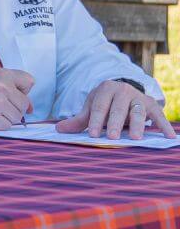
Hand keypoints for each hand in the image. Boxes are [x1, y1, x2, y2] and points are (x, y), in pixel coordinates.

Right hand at [0, 69, 33, 129]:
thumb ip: (16, 86)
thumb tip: (31, 109)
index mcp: (2, 75)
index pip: (29, 81)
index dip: (21, 89)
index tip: (10, 92)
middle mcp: (1, 88)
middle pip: (25, 104)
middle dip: (14, 106)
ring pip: (18, 117)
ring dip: (8, 117)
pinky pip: (8, 126)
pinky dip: (1, 125)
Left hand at [55, 80, 174, 140]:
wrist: (124, 90)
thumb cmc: (105, 103)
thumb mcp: (92, 107)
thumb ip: (78, 120)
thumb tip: (59, 130)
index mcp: (105, 89)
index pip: (99, 107)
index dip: (96, 121)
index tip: (93, 135)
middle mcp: (123, 91)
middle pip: (118, 109)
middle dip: (115, 123)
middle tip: (112, 137)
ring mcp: (138, 98)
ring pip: (137, 112)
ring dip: (137, 125)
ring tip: (135, 138)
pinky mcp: (152, 105)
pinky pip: (159, 116)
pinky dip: (164, 125)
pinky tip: (168, 136)